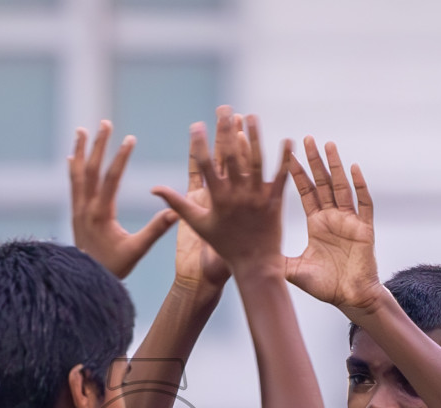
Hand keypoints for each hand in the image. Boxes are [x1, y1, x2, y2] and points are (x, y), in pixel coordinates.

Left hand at [69, 121, 176, 278]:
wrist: (84, 281)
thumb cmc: (113, 267)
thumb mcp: (136, 251)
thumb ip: (155, 230)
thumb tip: (175, 212)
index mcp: (101, 214)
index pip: (111, 178)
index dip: (121, 157)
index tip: (130, 139)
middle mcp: (86, 208)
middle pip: (91, 169)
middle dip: (99, 145)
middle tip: (105, 123)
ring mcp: (78, 210)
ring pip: (77, 174)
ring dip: (81, 151)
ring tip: (82, 130)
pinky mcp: (75, 214)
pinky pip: (73, 185)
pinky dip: (73, 168)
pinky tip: (72, 157)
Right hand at [151, 108, 290, 275]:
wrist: (253, 265)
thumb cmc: (223, 246)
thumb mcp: (198, 225)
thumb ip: (177, 204)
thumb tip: (153, 188)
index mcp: (217, 200)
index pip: (205, 166)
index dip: (199, 144)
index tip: (196, 124)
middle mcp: (237, 196)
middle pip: (230, 157)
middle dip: (226, 131)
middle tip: (224, 109)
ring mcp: (257, 198)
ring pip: (256, 162)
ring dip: (253, 137)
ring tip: (250, 116)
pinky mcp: (275, 203)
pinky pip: (281, 177)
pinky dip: (284, 159)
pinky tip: (286, 140)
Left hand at [285, 137, 384, 312]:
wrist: (351, 298)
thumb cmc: (326, 286)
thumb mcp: (295, 270)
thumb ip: (278, 258)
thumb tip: (252, 252)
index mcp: (317, 223)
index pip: (307, 192)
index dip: (298, 173)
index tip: (289, 154)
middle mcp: (333, 217)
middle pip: (323, 183)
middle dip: (315, 161)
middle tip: (307, 138)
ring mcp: (349, 220)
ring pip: (342, 186)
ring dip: (335, 165)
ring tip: (328, 145)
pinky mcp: (364, 228)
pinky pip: (363, 203)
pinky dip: (359, 186)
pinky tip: (353, 168)